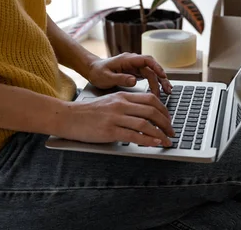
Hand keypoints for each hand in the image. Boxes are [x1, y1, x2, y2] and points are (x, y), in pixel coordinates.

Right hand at [56, 92, 174, 146]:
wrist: (69, 117)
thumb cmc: (89, 112)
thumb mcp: (110, 102)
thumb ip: (127, 106)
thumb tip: (144, 116)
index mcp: (123, 96)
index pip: (151, 99)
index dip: (164, 110)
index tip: (169, 119)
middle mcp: (121, 104)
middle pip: (152, 111)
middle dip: (166, 123)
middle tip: (172, 132)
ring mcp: (116, 117)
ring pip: (145, 124)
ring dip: (160, 134)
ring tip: (166, 141)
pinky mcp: (110, 131)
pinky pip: (134, 135)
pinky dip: (147, 140)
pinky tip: (155, 143)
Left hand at [88, 53, 172, 96]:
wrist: (92, 70)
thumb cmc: (98, 72)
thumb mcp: (106, 77)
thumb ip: (120, 78)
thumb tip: (134, 80)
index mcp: (127, 60)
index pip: (146, 60)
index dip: (156, 67)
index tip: (162, 75)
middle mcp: (133, 62)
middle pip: (152, 68)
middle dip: (161, 78)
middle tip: (167, 90)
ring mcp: (135, 67)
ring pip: (152, 73)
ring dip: (160, 82)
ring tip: (168, 92)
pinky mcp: (135, 73)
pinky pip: (148, 77)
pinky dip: (155, 84)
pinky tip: (159, 91)